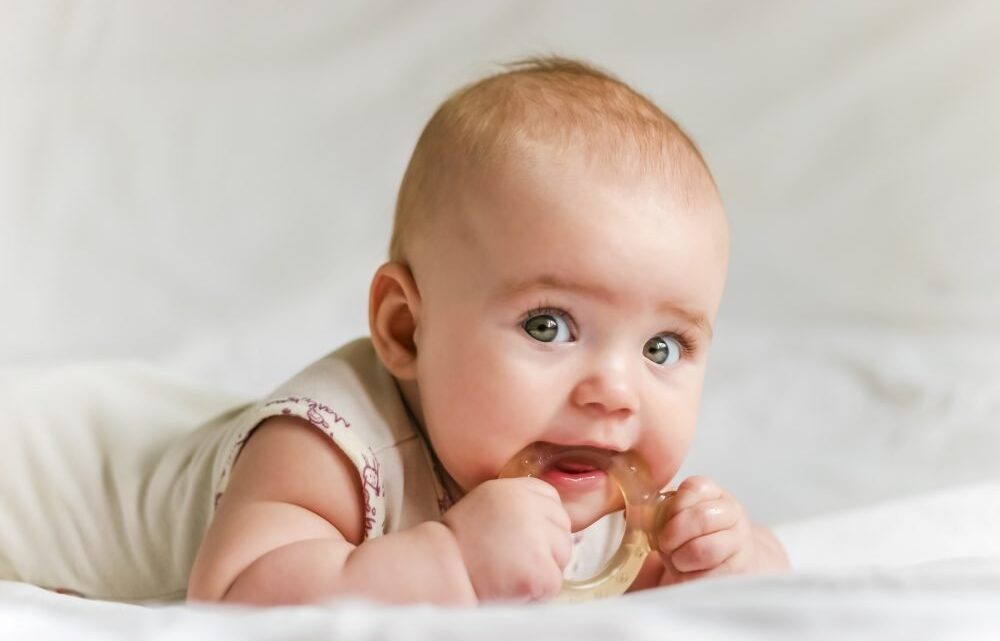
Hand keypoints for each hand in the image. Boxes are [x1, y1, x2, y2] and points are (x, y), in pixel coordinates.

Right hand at [442, 477, 572, 602]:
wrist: (438, 571)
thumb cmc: (460, 543)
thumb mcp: (488, 503)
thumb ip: (520, 504)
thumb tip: (551, 517)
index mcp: (516, 489)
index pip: (553, 501)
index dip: (541, 523)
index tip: (519, 537)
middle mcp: (529, 507)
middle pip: (562, 529)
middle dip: (546, 547)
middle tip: (512, 558)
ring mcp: (536, 539)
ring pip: (562, 556)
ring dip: (543, 569)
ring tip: (509, 571)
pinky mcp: (539, 571)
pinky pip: (553, 583)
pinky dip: (538, 592)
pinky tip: (512, 586)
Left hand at [656, 476, 757, 583]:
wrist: (727, 561)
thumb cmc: (692, 535)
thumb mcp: (676, 516)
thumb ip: (654, 509)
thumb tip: (628, 514)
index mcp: (712, 492)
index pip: (693, 489)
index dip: (673, 508)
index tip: (662, 522)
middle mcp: (731, 513)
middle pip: (700, 519)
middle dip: (674, 535)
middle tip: (664, 544)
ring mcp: (739, 542)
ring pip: (705, 550)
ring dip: (681, 559)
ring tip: (676, 561)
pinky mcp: (740, 571)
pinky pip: (709, 577)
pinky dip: (690, 578)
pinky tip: (686, 574)